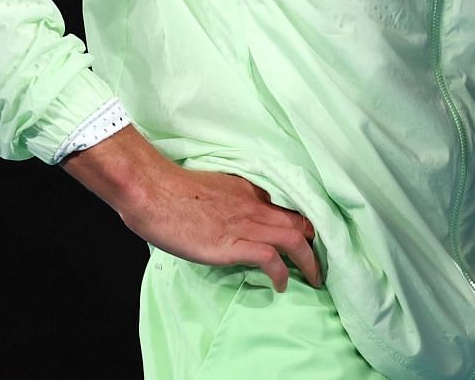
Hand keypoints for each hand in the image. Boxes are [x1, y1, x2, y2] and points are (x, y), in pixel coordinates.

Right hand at [65, 126, 321, 290]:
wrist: (154, 192)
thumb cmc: (172, 191)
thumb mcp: (212, 189)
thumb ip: (229, 201)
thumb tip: (230, 218)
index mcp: (250, 192)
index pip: (288, 207)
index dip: (302, 224)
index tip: (308, 239)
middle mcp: (254, 206)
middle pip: (300, 222)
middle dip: (316, 244)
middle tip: (320, 263)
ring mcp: (246, 225)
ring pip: (294, 239)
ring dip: (309, 262)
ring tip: (313, 279)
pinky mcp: (233, 244)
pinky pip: (270, 258)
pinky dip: (282, 273)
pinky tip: (282, 286)